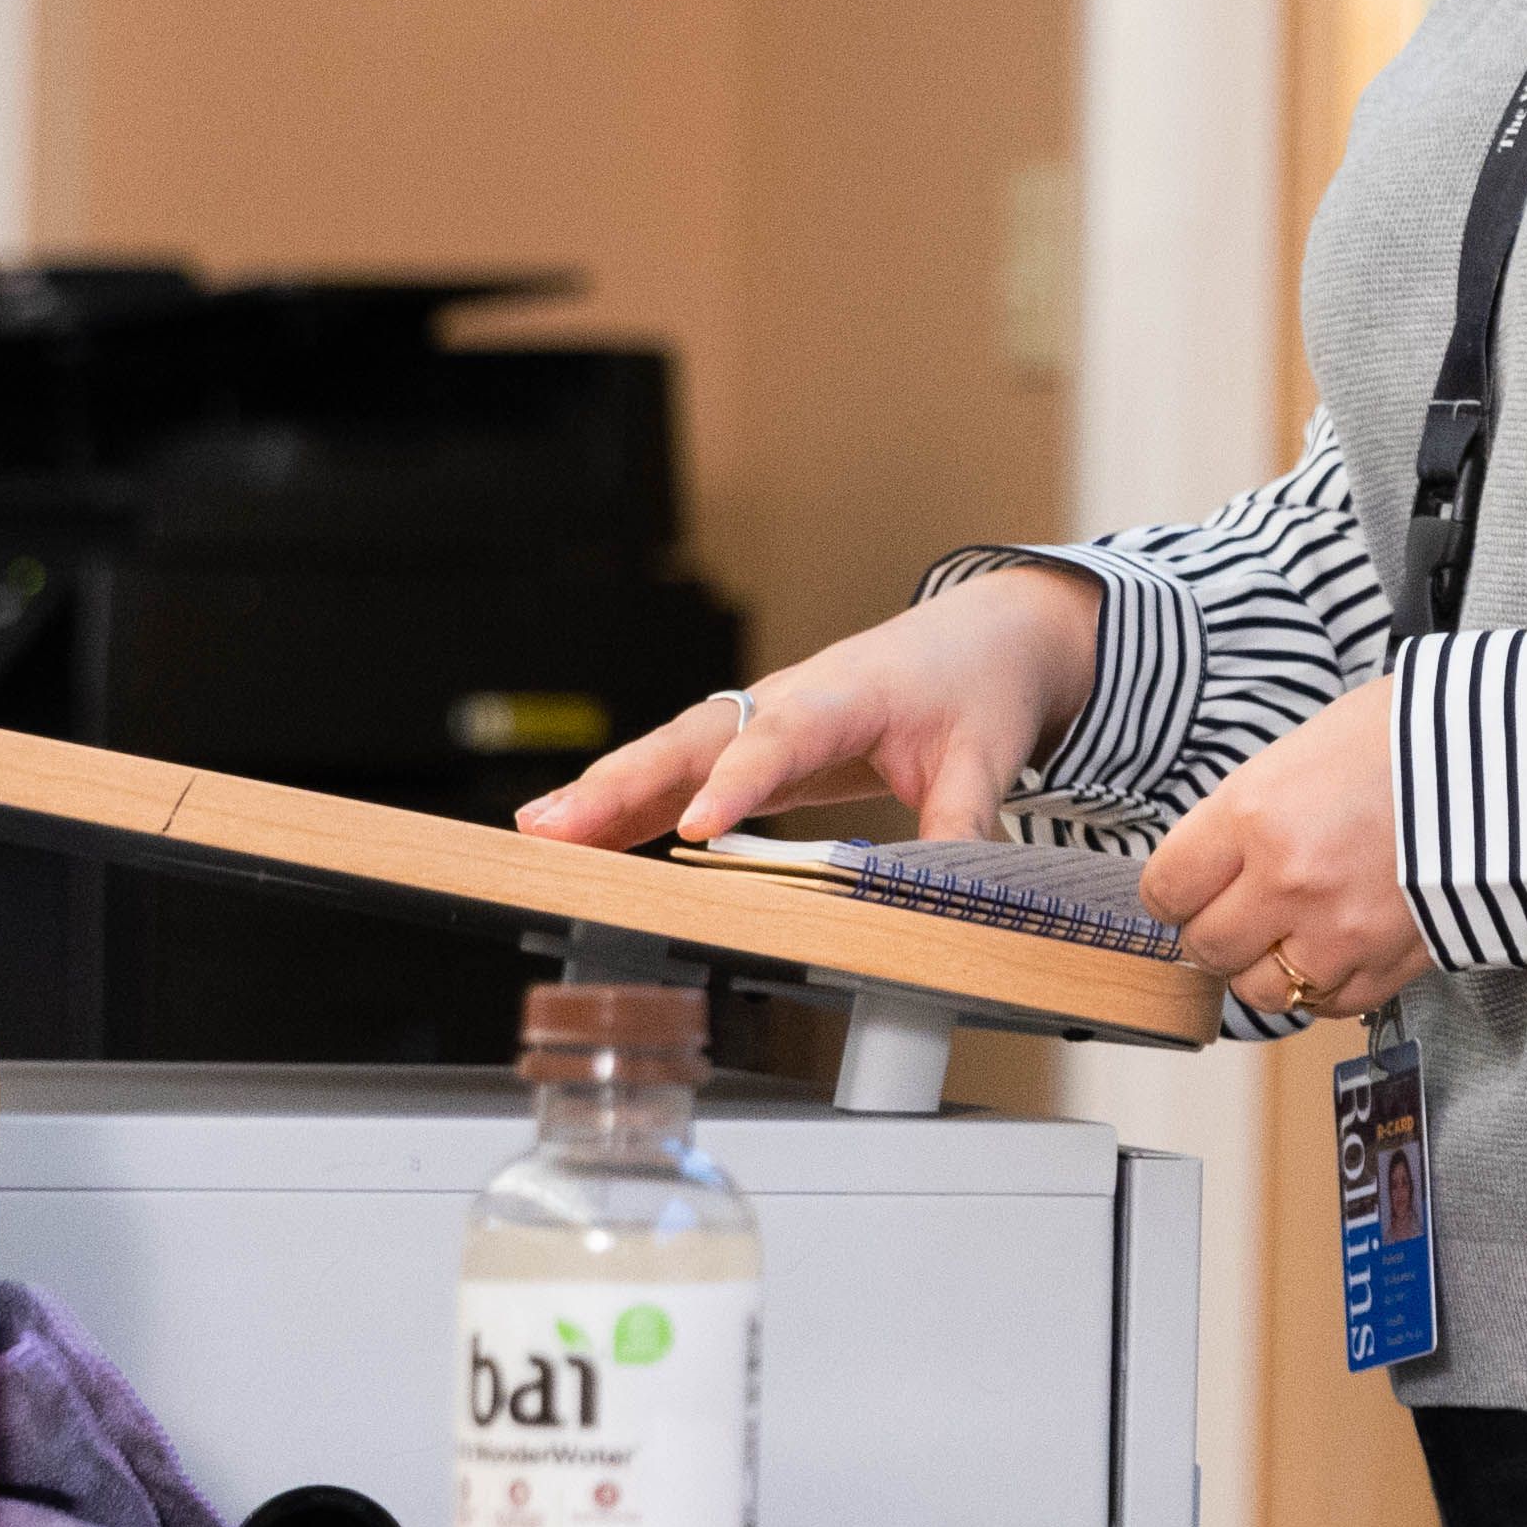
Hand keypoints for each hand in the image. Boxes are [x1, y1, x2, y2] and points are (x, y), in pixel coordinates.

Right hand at [516, 563, 1099, 849]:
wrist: (980, 638)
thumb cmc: (976, 688)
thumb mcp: (988, 752)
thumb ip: (963, 817)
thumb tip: (953, 888)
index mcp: (843, 695)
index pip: (779, 738)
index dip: (737, 782)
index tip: (698, 828)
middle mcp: (785, 700)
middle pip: (693, 740)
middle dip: (622, 783)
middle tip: (555, 826)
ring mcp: (760, 719)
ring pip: (671, 754)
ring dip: (605, 795)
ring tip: (539, 837)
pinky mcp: (752, 744)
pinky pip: (682, 773)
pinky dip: (631, 804)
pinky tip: (579, 839)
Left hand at [1142, 673, 1427, 1022]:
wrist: (1516, 759)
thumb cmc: (1413, 734)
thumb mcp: (1306, 749)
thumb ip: (1251, 812)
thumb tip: (1217, 856)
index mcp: (1256, 815)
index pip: (1166, 888)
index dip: (1173, 890)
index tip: (1187, 887)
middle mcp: (1289, 882)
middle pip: (1207, 947)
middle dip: (1216, 930)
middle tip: (1239, 908)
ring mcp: (1341, 933)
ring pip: (1262, 991)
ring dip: (1267, 967)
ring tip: (1292, 931)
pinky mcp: (1390, 966)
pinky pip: (1328, 1004)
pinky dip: (1326, 982)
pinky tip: (1340, 942)